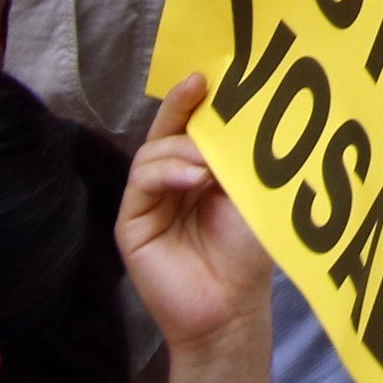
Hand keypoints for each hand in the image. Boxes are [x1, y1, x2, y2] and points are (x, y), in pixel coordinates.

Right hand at [120, 80, 272, 353]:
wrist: (231, 309)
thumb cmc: (248, 252)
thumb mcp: (251, 192)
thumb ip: (240, 155)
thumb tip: (242, 108)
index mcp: (202, 169)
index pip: (194, 125)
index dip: (198, 98)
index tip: (212, 72)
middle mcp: (172, 181)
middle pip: (167, 131)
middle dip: (182, 106)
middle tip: (200, 86)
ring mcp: (149, 201)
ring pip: (152, 152)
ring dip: (181, 149)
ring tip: (209, 165)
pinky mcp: (131, 224)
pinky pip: (140, 183)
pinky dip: (166, 173)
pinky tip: (192, 179)